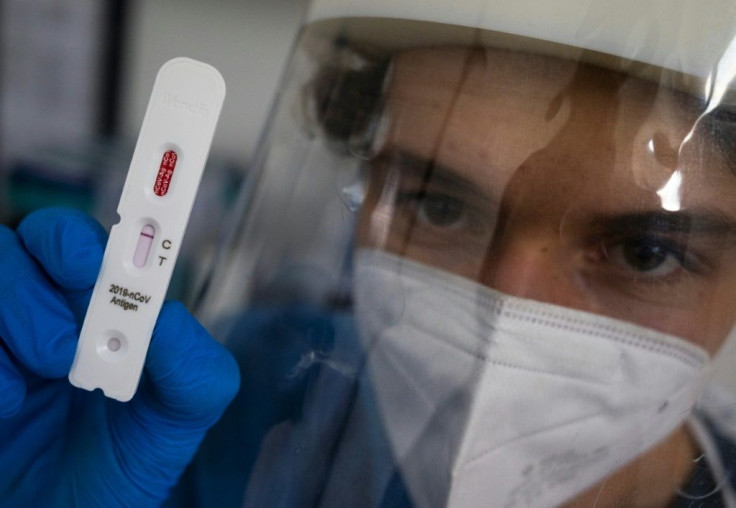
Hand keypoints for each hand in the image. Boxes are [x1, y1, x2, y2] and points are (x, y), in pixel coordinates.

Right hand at [0, 208, 239, 506]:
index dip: (76, 238)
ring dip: (6, 329)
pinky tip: (3, 411)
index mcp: (96, 309)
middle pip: (15, 248)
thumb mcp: (177, 420)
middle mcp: (40, 313)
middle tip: (62, 354)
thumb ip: (191, 365)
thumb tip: (167, 316)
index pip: (77, 243)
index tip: (84, 268)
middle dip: (33, 293)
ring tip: (27, 394)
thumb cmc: (124, 465)